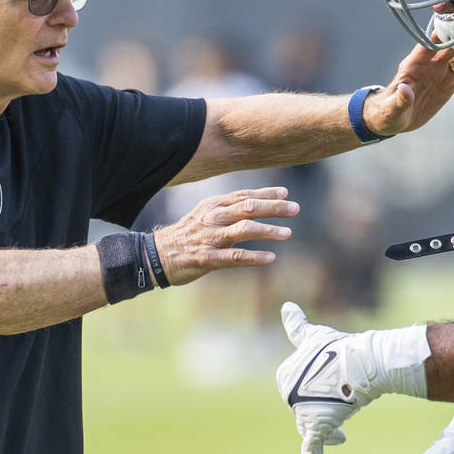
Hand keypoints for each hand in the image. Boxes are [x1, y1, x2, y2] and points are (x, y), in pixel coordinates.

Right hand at [154, 187, 296, 285]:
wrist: (158, 255)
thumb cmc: (188, 234)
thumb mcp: (206, 214)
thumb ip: (229, 208)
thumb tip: (257, 201)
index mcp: (214, 205)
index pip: (244, 195)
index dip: (265, 194)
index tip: (285, 194)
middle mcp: (214, 218)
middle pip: (247, 208)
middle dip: (273, 208)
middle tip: (294, 209)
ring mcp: (211, 238)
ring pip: (243, 230)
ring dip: (267, 231)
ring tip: (287, 233)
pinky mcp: (208, 258)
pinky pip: (234, 257)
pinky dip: (254, 257)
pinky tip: (270, 257)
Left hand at [275, 302, 430, 453]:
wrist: (361, 360)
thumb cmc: (339, 346)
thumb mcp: (313, 335)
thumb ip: (296, 326)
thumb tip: (286, 306)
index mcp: (284, 376)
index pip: (297, 393)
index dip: (313, 394)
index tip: (331, 390)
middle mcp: (288, 395)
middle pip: (305, 413)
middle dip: (323, 413)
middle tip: (342, 406)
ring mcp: (301, 411)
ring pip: (311, 430)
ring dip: (327, 434)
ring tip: (342, 435)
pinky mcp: (317, 425)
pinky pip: (311, 447)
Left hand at [363, 45, 453, 137]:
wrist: (397, 119)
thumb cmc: (388, 111)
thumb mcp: (391, 109)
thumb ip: (400, 100)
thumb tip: (405, 90)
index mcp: (413, 66)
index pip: (427, 47)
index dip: (439, 37)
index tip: (452, 27)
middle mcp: (429, 65)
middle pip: (448, 47)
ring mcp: (441, 73)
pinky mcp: (449, 84)